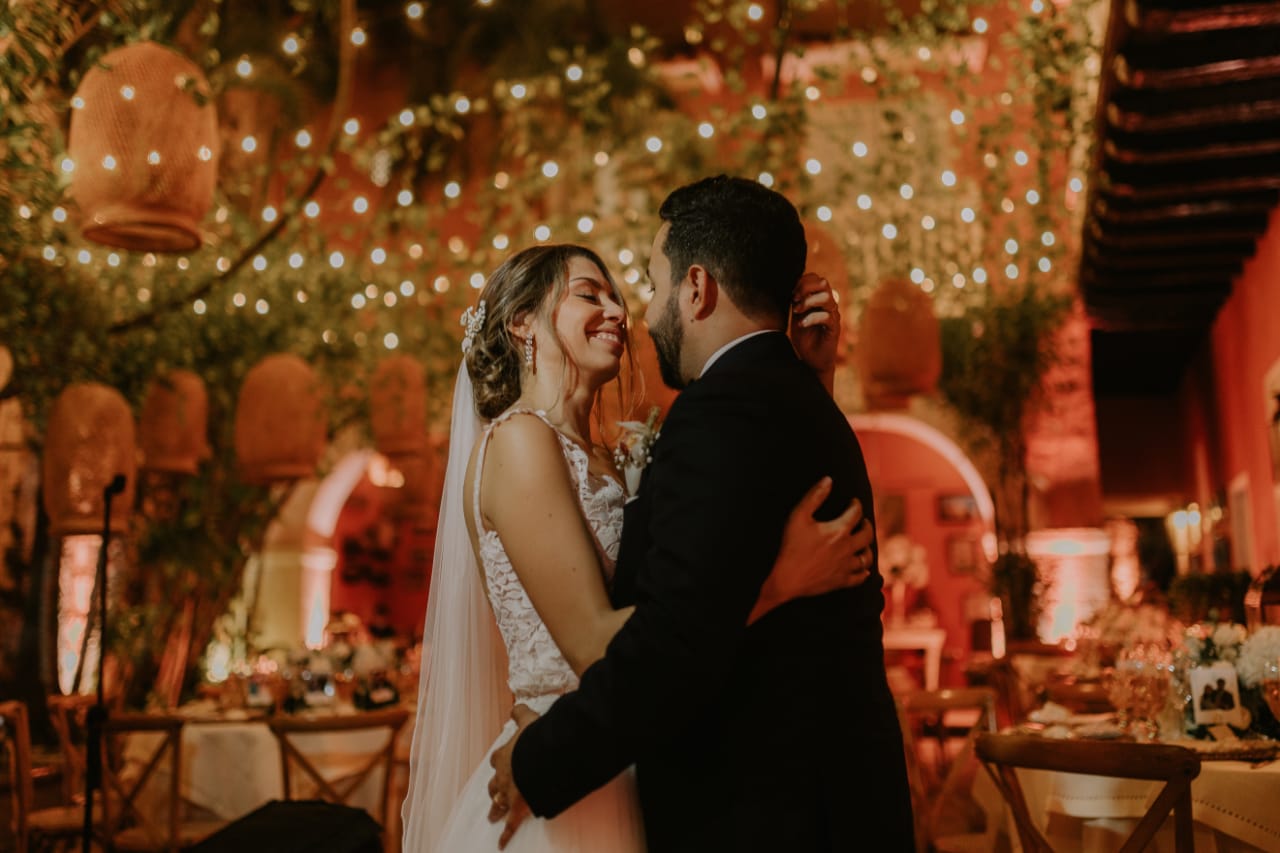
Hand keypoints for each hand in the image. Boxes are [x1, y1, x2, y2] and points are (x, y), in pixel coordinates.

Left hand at [487, 704, 539, 848]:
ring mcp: (509, 794)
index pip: (496, 759)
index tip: (500, 761)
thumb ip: (521, 713)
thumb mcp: (528, 720)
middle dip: (493, 788)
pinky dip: (506, 835)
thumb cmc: (534, 739)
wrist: (540, 759)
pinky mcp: (519, 808)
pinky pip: (511, 825)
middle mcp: (503, 776)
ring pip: (498, 804)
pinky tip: (500, 844)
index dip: (499, 761)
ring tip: (490, 817)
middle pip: (493, 784)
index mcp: (504, 756)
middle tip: (493, 792)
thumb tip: (516, 705)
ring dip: (494, 810)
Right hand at [751, 477, 874, 621]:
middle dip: (866, 524)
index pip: (856, 513)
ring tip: (862, 543)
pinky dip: (864, 572)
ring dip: (867, 548)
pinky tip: (863, 569)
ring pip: (866, 557)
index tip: (852, 502)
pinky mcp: (840, 582)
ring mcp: (845, 567)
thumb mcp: (798, 516)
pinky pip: (860, 578)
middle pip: (867, 534)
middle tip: (862, 521)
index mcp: (839, 531)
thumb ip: (814, 496)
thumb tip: (829, 480)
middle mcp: (847, 549)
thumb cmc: (790, 546)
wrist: (785, 579)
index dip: (856, 504)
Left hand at [789, 273, 840, 378]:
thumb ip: (797, 302)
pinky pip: (827, 316)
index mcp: (819, 299)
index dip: (802, 282)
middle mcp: (828, 305)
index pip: (816, 278)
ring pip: (826, 297)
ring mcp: (833, 315)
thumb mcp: (797, 316)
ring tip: (797, 312)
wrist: (812, 359)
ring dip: (808, 302)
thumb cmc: (805, 337)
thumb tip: (792, 288)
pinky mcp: (834, 328)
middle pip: (823, 283)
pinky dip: (812, 318)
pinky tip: (802, 324)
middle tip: (795, 300)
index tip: (792, 295)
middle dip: (806, 288)